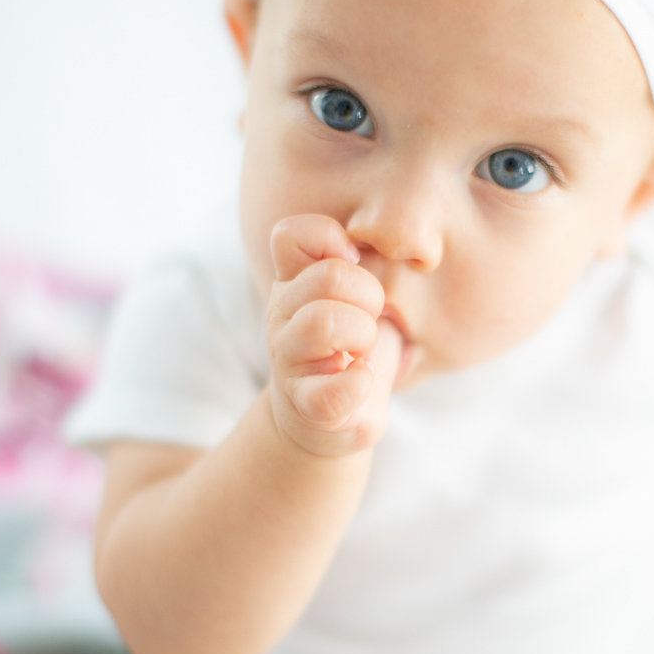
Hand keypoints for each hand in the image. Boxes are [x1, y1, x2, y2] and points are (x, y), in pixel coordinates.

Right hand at [265, 215, 401, 456]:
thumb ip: (349, 259)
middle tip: (371, 318)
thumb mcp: (349, 293)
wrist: (328, 418)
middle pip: (328, 276)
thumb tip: (358, 245)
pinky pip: (333, 391)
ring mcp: (289, 363)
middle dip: (368, 295)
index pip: (289, 235)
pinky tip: (361, 377)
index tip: (353, 264)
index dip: (329, 240)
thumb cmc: (347, 345)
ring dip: (362, 334)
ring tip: (362, 350)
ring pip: (324, 323)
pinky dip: (358, 383)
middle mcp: (282, 317)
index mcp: (292, 283)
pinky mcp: (308, 406)